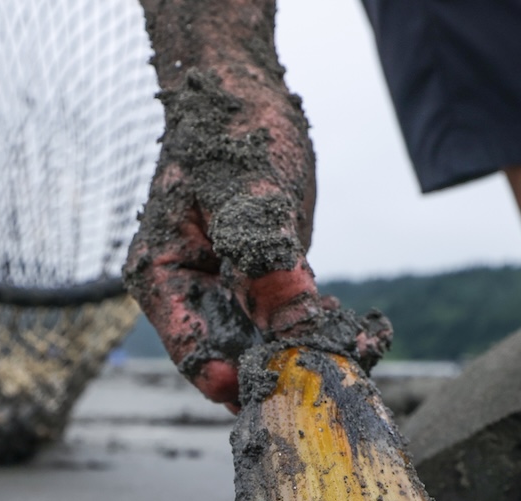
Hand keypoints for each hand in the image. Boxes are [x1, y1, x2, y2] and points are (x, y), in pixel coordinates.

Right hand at [124, 0, 387, 407]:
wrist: (246, 95)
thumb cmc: (232, 128)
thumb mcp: (250, 190)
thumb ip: (264, 256)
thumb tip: (288, 322)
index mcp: (163, 274)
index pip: (188, 346)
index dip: (225, 375)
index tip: (268, 385)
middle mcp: (193, 293)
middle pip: (230, 356)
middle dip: (277, 370)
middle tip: (328, 379)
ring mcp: (230, 292)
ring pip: (265, 343)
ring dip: (305, 353)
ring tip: (353, 355)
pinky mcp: (265, 285)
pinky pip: (290, 320)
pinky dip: (318, 329)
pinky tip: (357, 334)